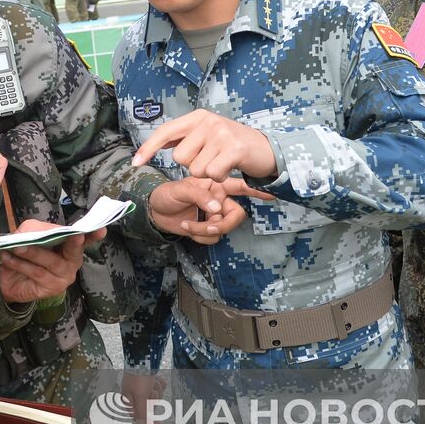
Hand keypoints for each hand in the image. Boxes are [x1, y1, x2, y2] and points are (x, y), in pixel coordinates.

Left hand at [0, 220, 104, 304]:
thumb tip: (34, 232)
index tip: (101, 229)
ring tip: (15, 247)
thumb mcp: (29, 233)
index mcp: (71, 245)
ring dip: (31, 253)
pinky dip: (20, 264)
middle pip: (73, 251)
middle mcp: (72, 261)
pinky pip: (36, 273)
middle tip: (76, 236)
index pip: (86, 239)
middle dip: (74, 243)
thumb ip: (35, 229)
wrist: (8, 277)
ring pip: (50, 263)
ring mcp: (64, 277)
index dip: (93, 235)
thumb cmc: (25, 251)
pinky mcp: (51, 289)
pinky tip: (8, 257)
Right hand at [122, 372, 166, 423]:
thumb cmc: (138, 377)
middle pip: (151, 406)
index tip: (151, 408)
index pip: (142, 417)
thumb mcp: (140, 397)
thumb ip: (144, 415)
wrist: (143, 358)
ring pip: (157, 396)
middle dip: (153, 397)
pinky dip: (159, 382)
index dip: (149, 413)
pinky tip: (154, 377)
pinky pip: (160, 387)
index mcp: (129, 403)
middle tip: (148, 389)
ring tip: (150, 381)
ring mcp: (143, 390)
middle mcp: (135, 398)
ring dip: (156, 388)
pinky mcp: (149, 383)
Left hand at [132, 109, 275, 179]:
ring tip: (222, 162)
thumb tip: (157, 143)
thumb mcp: (207, 134)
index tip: (135, 163)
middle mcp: (208, 121)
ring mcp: (222, 134)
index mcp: (198, 117)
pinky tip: (229, 168)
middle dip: (193, 165)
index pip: (166, 131)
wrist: (266, 150)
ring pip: (196, 169)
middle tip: (211, 158)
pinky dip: (219, 177)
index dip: (149, 148)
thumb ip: (184, 138)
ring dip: (208, 173)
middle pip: (180, 157)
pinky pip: (212, 174)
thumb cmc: (232, 145)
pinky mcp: (234, 149)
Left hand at [148, 177, 269, 243]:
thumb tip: (217, 209)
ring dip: (205, 231)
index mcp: (215, 185)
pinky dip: (199, 237)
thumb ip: (199, 196)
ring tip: (188, 225)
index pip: (239, 187)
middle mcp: (218, 200)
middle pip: (236, 215)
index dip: (256, 191)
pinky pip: (213, 238)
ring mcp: (213, 215)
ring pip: (223, 229)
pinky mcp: (207, 229)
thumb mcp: (179, 190)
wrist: (153, 211)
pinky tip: (187, 229)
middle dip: (222, 225)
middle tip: (208, 227)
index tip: (271, 194)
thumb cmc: (165, 194)